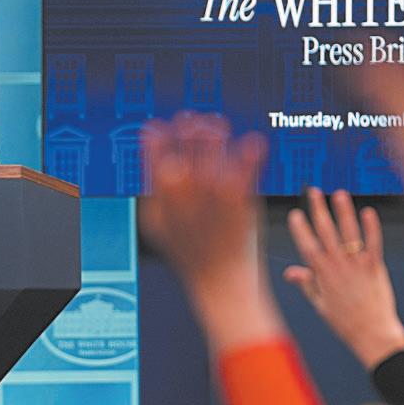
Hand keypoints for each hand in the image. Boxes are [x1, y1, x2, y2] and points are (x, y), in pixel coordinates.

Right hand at [141, 113, 278, 348]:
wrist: (220, 282)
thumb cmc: (188, 256)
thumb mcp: (157, 226)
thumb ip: (152, 196)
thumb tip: (151, 169)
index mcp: (161, 193)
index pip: (154, 150)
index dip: (156, 135)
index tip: (159, 127)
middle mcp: (185, 187)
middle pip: (185, 142)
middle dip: (188, 128)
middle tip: (193, 122)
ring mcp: (213, 189)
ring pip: (213, 144)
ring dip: (214, 131)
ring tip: (217, 125)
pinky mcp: (240, 195)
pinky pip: (246, 162)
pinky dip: (250, 149)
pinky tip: (253, 141)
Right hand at [284, 188, 403, 368]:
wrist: (373, 334)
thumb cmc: (346, 322)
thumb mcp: (320, 304)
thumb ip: (307, 284)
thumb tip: (291, 272)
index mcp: (322, 274)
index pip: (307, 244)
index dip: (300, 227)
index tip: (295, 213)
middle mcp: (339, 265)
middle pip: (326, 231)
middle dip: (319, 209)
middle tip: (314, 192)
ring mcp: (358, 265)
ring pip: (349, 232)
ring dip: (344, 211)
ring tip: (339, 194)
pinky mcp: (376, 266)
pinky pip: (374, 242)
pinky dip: (371, 227)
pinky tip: (368, 212)